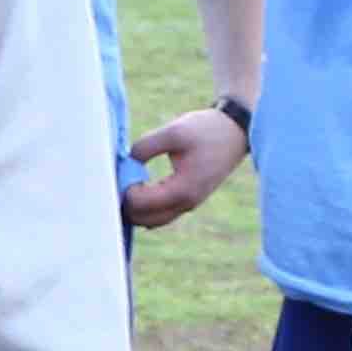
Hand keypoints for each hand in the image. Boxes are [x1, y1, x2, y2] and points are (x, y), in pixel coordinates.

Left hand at [122, 101, 248, 229]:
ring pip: (153, 220)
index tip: (120, 169)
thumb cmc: (206, 130)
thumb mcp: (173, 132)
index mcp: (183, 190)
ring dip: (135, 208)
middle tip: (116, 180)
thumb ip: (145, 147)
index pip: (140, 204)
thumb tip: (126, 161)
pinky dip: (146, 208)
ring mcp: (189, 204)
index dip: (123, 190)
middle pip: (144, 220)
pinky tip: (136, 187)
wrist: (235, 131)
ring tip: (124, 183)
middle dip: (126, 204)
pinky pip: (161, 213)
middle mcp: (187, 204)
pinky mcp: (189, 200)